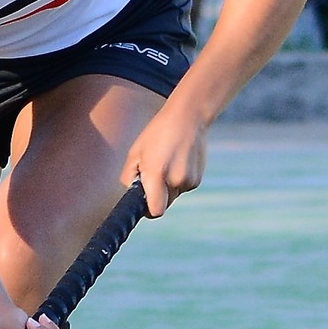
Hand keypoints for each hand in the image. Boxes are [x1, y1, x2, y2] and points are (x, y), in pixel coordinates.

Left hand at [121, 102, 207, 217]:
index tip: (143, 204)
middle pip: (163, 205)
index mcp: (157, 173)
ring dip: (168, 186)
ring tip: (167, 162)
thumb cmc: (158, 133)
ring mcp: (189, 180)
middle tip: (153, 175)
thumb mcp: (135, 152)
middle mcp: (175, 180)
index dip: (148, 211)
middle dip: (156, 196)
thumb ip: (129, 177)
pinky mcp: (198, 179)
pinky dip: (178, 180)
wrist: (188, 117)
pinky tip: (178, 161)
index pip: (155, 211)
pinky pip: (183, 188)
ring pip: (173, 196)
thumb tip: (132, 194)